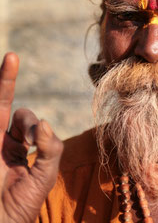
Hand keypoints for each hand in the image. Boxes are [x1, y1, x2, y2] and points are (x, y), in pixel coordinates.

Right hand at [0, 53, 62, 222]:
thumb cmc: (22, 204)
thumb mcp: (44, 175)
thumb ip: (49, 148)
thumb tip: (43, 121)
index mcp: (17, 145)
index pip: (24, 119)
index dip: (29, 124)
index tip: (30, 141)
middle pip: (3, 101)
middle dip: (6, 78)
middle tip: (12, 56)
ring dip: (3, 86)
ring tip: (12, 87)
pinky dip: (6, 106)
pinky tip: (13, 113)